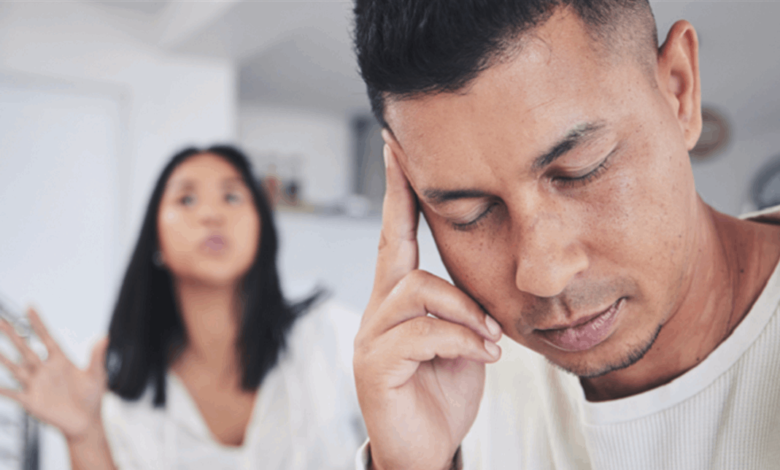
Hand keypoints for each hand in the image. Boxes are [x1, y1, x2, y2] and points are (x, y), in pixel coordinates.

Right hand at [0, 307, 107, 440]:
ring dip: (3, 358)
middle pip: (25, 348)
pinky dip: (3, 389)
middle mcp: (45, 370)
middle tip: (0, 320)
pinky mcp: (31, 401)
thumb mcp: (97, 375)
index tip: (29, 307)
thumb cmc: (92, 398)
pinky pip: (13, 393)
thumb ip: (97, 356)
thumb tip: (104, 337)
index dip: (38, 323)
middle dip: (12, 334)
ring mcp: (36, 384)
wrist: (85, 422)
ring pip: (16, 367)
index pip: (46, 337)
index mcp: (61, 361)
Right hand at [353, 136, 502, 469]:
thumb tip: (483, 292)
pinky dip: (461, 340)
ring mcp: (371, 338)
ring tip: (490, 338)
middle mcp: (376, 312)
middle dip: (405, 205)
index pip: (395, 237)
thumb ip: (464, 311)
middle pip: (394, 250)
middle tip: (432, 179)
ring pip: (416, 290)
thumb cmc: (442, 392)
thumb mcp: (462, 343)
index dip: (397, 193)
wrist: (426, 449)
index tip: (395, 148)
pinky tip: (482, 356)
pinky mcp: (375, 366)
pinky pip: (421, 333)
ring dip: (464, 310)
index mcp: (398, 302)